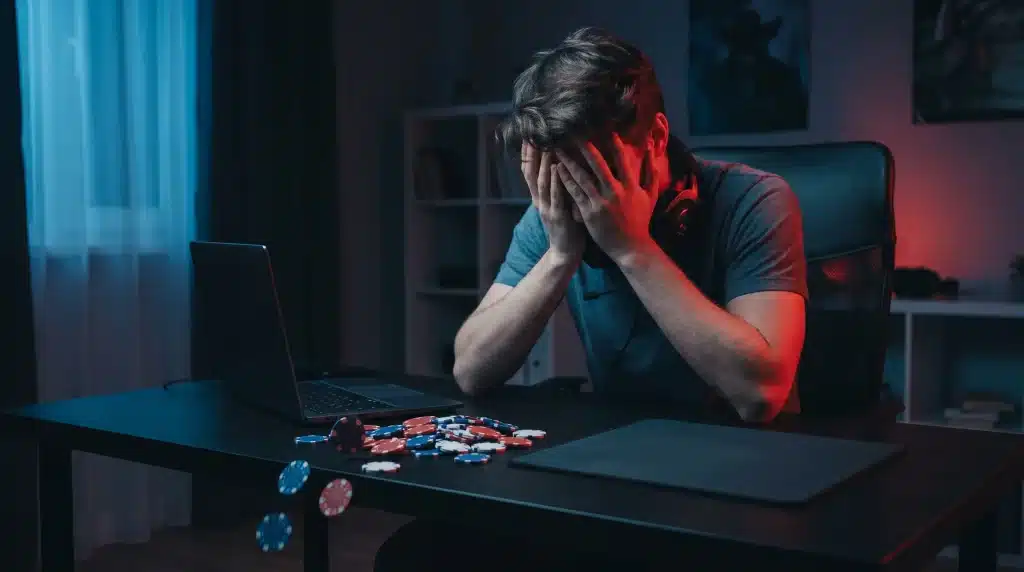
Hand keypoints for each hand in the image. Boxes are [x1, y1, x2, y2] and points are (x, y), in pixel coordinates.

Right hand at [521, 142, 586, 264]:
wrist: (565, 254)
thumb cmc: (567, 228)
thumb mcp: (559, 204)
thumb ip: (558, 188)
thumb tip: (561, 166)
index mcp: (539, 198)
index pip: (529, 172)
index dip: (527, 155)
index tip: (527, 136)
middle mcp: (539, 202)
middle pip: (531, 173)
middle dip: (531, 153)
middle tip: (531, 133)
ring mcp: (547, 209)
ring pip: (542, 181)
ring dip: (543, 162)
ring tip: (545, 143)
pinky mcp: (557, 217)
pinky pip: (555, 195)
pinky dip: (556, 180)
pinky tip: (558, 167)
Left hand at [554, 133, 659, 264]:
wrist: (631, 248)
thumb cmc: (640, 221)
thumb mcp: (651, 196)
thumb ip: (651, 172)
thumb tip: (651, 150)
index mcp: (630, 186)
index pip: (621, 159)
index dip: (613, 143)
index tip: (604, 128)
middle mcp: (615, 192)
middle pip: (598, 164)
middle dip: (585, 147)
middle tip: (573, 132)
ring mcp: (601, 203)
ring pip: (582, 178)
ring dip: (569, 161)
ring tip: (558, 149)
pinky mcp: (589, 213)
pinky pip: (575, 194)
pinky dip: (566, 180)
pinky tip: (557, 169)